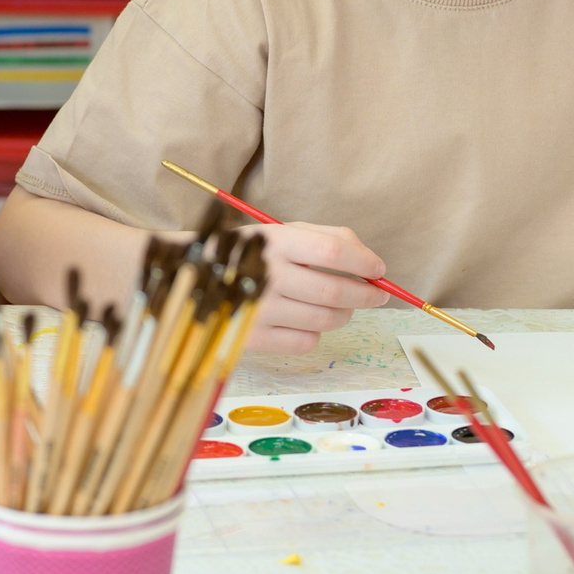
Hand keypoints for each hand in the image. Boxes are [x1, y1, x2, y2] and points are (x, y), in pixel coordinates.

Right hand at [245, 222, 390, 354]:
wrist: (195, 278)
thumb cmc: (251, 253)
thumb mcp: (281, 232)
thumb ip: (326, 237)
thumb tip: (370, 261)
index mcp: (275, 242)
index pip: (332, 251)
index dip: (363, 262)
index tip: (378, 270)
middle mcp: (267, 275)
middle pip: (334, 291)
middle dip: (366, 294)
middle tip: (377, 295)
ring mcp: (260, 309)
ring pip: (326, 319)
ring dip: (344, 314)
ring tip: (342, 306)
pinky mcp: (255, 337)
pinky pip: (306, 341)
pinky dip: (316, 331)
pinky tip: (306, 318)